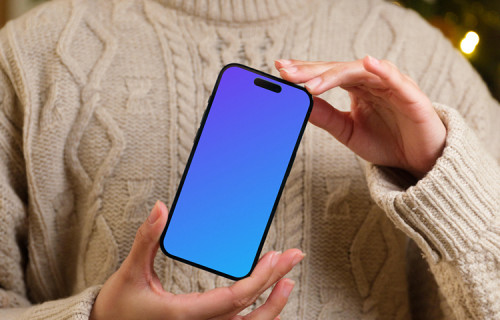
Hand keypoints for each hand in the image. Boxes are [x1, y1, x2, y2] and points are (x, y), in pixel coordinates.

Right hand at [90, 201, 303, 319]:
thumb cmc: (119, 307)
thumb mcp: (131, 272)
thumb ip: (147, 239)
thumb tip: (161, 208)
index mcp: (184, 314)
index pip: (235, 299)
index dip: (261, 279)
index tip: (277, 258)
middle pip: (251, 313)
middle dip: (276, 285)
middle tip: (293, 259)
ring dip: (273, 305)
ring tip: (287, 281)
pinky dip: (258, 316)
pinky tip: (268, 303)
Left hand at [275, 56, 445, 177]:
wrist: (419, 160)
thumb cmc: (386, 141)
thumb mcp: (348, 131)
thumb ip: (326, 117)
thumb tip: (301, 104)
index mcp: (357, 88)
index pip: (327, 75)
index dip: (305, 72)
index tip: (281, 70)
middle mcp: (372, 81)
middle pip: (338, 69)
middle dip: (311, 71)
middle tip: (287, 72)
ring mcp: (390, 85)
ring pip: (360, 72)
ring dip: (335, 75)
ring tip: (312, 83)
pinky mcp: (410, 95)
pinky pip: (395, 79)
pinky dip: (382, 70)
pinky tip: (367, 63)